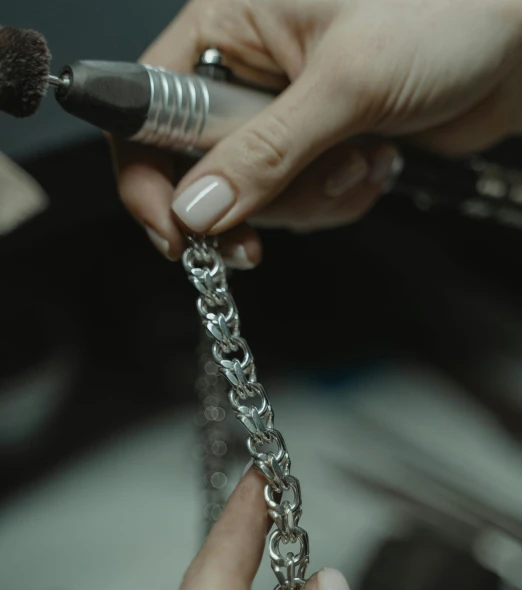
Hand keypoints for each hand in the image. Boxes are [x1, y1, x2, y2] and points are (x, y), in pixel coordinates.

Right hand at [113, 0, 521, 266]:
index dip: (148, 179)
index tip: (175, 233)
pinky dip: (339, 197)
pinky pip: (300, 204)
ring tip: (364, 154)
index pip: (145, 112)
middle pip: (202, 173)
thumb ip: (265, 151)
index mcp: (226, 26)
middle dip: (265, 196)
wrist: (515, 41)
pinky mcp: (315, 149)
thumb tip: (198, 208)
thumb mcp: (346, 81)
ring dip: (315, 196)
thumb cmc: (446, 12)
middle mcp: (244, 74)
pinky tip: (376, 159)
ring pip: (257, 199)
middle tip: (318, 179)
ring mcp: (280, 118)